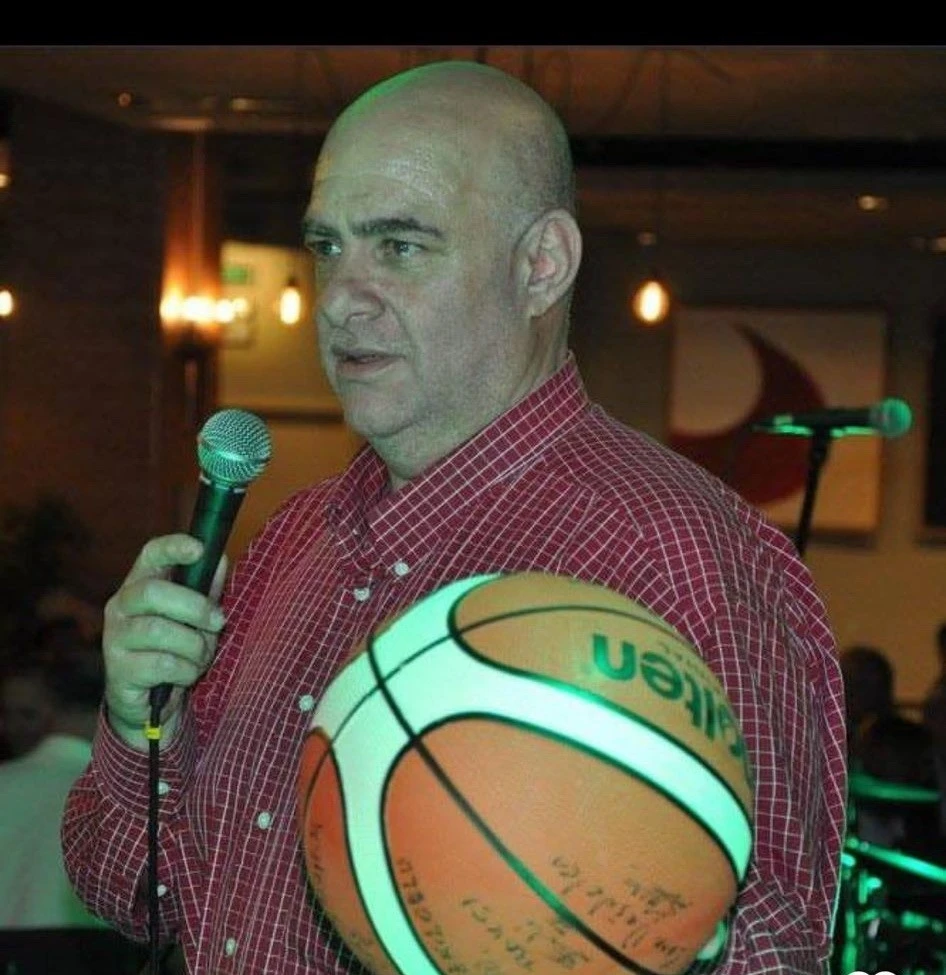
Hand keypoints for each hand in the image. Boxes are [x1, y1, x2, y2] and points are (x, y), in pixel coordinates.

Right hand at [102, 533, 227, 748]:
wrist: (150, 702)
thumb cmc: (176, 648)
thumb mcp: (195, 617)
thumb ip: (206, 589)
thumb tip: (219, 559)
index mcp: (141, 584)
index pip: (150, 554)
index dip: (173, 547)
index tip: (200, 548)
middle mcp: (121, 606)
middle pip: (152, 592)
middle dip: (195, 607)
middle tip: (219, 622)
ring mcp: (115, 638)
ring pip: (158, 631)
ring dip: (193, 646)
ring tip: (202, 656)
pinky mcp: (118, 670)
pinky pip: (162, 664)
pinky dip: (185, 670)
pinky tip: (186, 674)